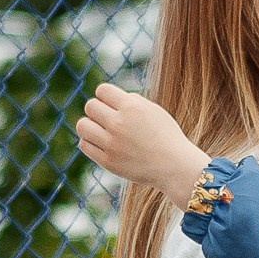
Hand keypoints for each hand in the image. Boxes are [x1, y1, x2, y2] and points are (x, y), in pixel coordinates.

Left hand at [76, 83, 207, 206]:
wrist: (175, 166)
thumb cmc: (166, 137)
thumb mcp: (154, 111)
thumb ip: (132, 101)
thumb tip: (110, 97)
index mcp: (131, 107)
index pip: (102, 90)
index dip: (106, 96)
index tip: (114, 105)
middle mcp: (119, 124)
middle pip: (90, 106)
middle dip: (98, 111)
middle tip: (109, 120)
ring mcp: (112, 144)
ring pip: (83, 125)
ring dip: (90, 126)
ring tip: (101, 132)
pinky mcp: (108, 161)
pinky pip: (85, 145)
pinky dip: (90, 142)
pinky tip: (102, 144)